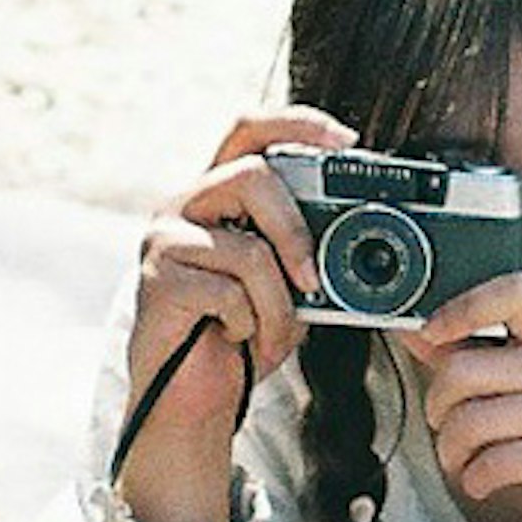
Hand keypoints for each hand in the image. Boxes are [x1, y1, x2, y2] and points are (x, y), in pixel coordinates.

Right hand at [114, 108, 352, 521]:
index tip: (346, 140)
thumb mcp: (287, 284)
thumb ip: (308, 248)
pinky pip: (228, 293)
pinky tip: (234, 337)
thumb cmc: (240, 337)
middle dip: (296, 231)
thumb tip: (364, 236)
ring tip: (271, 331)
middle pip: (252, 176)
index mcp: (217, 194)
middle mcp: (184, 205)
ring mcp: (165, 240)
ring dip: (277, 304)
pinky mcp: (157, 281)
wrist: (194, 399)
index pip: (249, 129)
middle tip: (314, 280)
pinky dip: (249, 325)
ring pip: (248, 249)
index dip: (297, 122)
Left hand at [403, 274, 521, 521]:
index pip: (513, 291)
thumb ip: (473, 359)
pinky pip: (493, 462)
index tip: (431, 334)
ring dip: (451, 454)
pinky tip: (484, 483)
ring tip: (464, 463)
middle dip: (436, 410)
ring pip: (469, 422)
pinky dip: (474, 481)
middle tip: (445, 428)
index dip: (462, 307)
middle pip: (462, 369)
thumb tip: (411, 331)